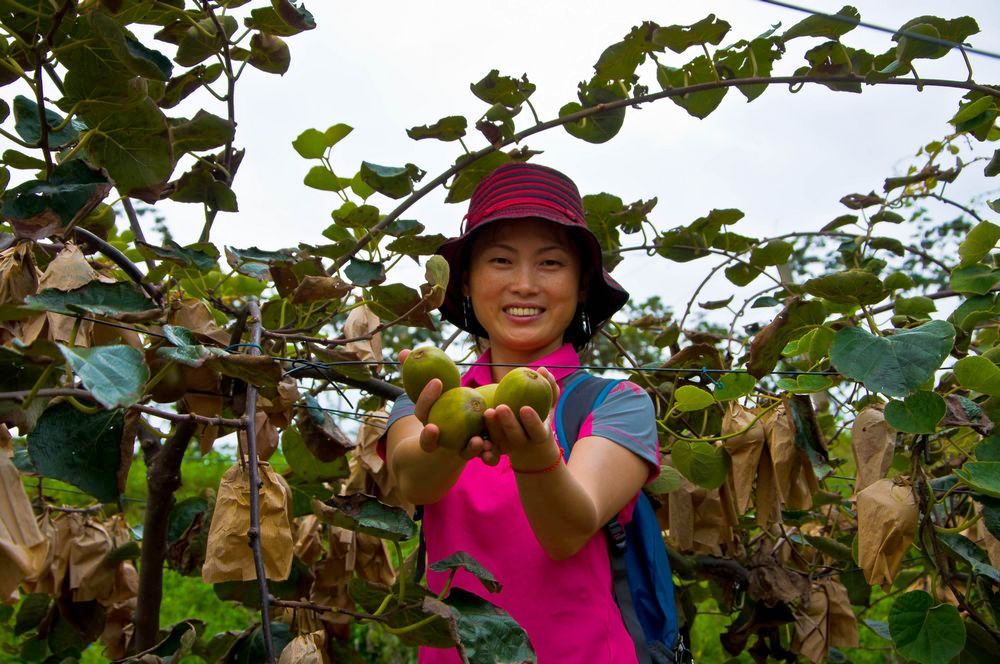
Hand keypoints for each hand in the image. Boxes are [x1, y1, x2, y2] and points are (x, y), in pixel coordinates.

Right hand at [398, 348, 500, 465]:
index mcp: (427, 423)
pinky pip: (483, 456)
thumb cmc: (446, 403)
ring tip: (478, 441)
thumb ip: (417, 371)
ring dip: (468, 449)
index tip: (436, 381)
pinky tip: (496, 446)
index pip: (422, 411)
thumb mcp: (435, 388)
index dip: (426, 398)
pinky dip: (489, 454)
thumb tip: (404, 351)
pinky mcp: (479, 453)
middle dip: (429, 436)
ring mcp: (458, 449)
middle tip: (434, 427)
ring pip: (461, 453)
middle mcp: (439, 441)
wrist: (463, 432)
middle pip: (430, 442)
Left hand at [484, 367, 561, 468]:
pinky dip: (482, 445)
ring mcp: (508, 448)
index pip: (537, 430)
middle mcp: (524, 444)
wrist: (528, 439)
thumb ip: (549, 387)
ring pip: (499, 442)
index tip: (525, 408)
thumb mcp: (548, 403)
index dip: (532, 422)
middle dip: (508, 424)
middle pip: (516, 437)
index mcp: (539, 435)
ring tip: (487, 412)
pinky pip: (488, 449)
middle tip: (501, 407)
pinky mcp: (495, 450)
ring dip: (493, 429)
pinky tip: (476, 433)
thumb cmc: (540, 413)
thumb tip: (543, 369)